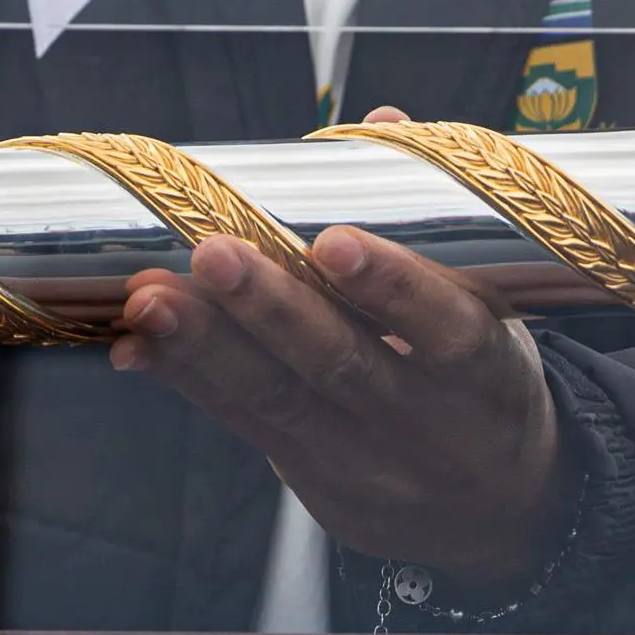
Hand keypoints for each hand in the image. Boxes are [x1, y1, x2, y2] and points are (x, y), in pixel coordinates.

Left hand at [107, 108, 565, 592]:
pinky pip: (242, 424)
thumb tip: (383, 123)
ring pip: (277, 400)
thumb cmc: (485, 377)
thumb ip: (435, 216)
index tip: (332, 241)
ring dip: (204, 345)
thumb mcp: (493, 307)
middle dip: (271, 310)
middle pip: (343, 368)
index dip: (392, 288)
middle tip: (213, 252)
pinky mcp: (310, 478)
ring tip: (149, 297)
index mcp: (488, 377)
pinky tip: (136, 344)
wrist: (497, 511)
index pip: (448, 332)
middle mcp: (427, 428)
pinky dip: (186, 378)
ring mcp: (364, 462)